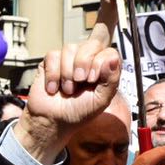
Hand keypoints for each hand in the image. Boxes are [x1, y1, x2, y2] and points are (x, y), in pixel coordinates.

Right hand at [14, 35, 121, 161]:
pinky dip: (53, 74)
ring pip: (70, 48)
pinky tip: (53, 87)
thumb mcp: (100, 100)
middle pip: (91, 44)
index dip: (101, 61)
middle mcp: (87, 60)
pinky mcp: (51, 61)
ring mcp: (69, 59)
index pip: (109, 51)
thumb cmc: (78, 112)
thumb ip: (111, 79)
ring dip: (67, 73)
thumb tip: (113, 58)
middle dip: (84, 63)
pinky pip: (53, 55)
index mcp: (103, 69)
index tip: (93, 80)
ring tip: (67, 89)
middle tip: (79, 81)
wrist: (53, 121)